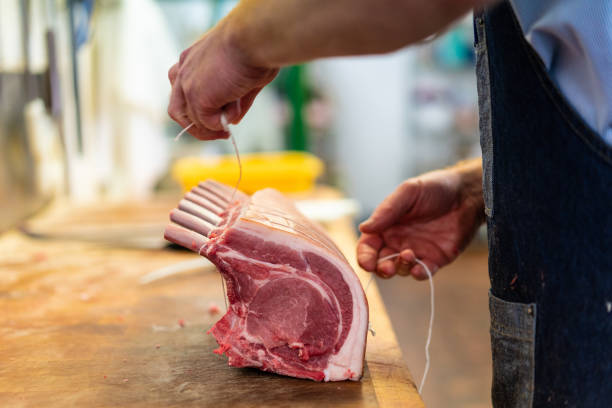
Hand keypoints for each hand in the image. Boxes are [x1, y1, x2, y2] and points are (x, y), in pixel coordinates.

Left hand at [167, 20, 277, 139]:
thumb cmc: (255, 48)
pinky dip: (220, 124)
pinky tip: (235, 111)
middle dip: (198, 127)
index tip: (219, 117)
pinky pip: (206, 123)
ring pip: (191, 120)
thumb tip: (230, 122)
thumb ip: (234, 101)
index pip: (182, 90)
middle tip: (221, 133)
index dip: (197, 109)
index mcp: (192, 60)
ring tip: (229, 126)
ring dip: (211, 128)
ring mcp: (187, 84)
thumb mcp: (242, 77)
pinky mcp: (196, 96)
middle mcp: (184, 70)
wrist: (253, 38)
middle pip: (177, 110)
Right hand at [356, 161, 483, 279]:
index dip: (364, 256)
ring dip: (400, 268)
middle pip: (380, 263)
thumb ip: (387, 210)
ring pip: (400, 270)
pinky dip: (418, 274)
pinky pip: (423, 272)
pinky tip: (419, 268)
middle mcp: (398, 241)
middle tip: (386, 268)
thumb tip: (364, 228)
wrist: (467, 194)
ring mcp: (417, 251)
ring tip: (408, 255)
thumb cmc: (435, 188)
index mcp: (386, 226)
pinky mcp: (435, 259)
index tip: (367, 262)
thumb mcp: (409, 192)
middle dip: (380, 269)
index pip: (368, 246)